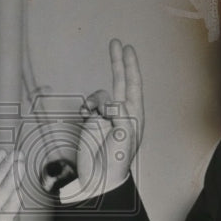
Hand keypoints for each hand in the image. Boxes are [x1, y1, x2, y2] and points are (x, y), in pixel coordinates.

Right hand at [75, 39, 143, 193]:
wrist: (98, 177)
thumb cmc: (116, 160)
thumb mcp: (125, 135)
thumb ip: (120, 114)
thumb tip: (110, 102)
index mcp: (135, 115)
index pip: (133, 85)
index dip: (131, 66)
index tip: (127, 49)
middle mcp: (121, 113)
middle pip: (120, 81)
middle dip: (117, 62)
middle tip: (115, 42)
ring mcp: (105, 116)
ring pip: (100, 95)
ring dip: (97, 100)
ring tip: (96, 115)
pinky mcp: (91, 121)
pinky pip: (88, 104)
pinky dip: (86, 106)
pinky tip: (86, 114)